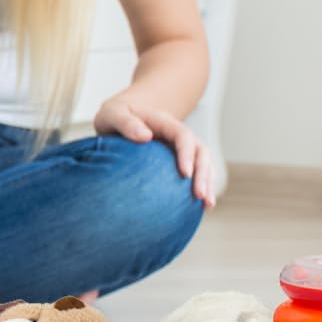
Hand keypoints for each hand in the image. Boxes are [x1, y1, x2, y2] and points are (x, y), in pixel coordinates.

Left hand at [94, 94, 214, 206]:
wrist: (118, 117)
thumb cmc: (114, 116)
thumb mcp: (113, 114)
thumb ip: (125, 123)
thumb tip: (145, 136)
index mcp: (163, 122)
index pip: (183, 135)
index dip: (186, 154)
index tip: (185, 173)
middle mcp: (176, 133)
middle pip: (200, 151)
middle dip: (203, 173)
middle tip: (200, 195)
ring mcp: (180, 146)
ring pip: (203, 162)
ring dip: (207, 182)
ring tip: (207, 205)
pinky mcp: (177, 159)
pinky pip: (195, 172)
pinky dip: (201, 186)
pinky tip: (198, 207)